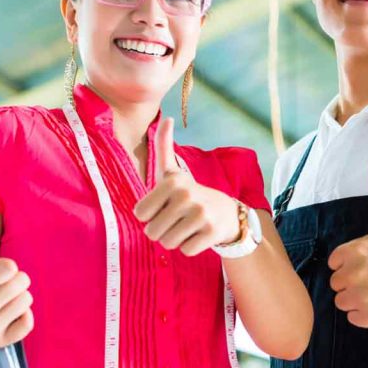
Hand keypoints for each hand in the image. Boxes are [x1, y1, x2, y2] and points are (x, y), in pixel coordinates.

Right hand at [0, 245, 33, 349]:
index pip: (9, 268)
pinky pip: (28, 323)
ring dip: (18, 296)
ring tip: (2, 300)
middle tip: (0, 286)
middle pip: (22, 282)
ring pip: (26, 299)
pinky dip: (23, 316)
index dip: (5, 266)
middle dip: (14, 279)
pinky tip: (7, 314)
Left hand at [133, 117, 240, 255]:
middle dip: (162, 231)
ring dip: (175, 240)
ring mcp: (201, 214)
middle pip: (152, 232)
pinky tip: (199, 235)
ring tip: (187, 227)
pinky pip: (186, 250)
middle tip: (177, 221)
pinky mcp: (212, 232)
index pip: (140, 214)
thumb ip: (164, 145)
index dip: (150, 215)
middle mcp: (186, 195)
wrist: (228, 213)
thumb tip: (166, 117)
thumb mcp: (174, 171)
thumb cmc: (190, 193)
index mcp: (172, 181)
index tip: (164, 207)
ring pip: (168, 243)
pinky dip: (190, 247)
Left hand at [328, 162, 367, 328]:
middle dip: (353, 283)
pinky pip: (354, 319)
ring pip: (343, 303)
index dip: (349, 264)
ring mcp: (364, 296)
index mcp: (354, 251)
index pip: (334, 263)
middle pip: (337, 284)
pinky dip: (365, 315)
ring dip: (357, 300)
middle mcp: (355, 274)